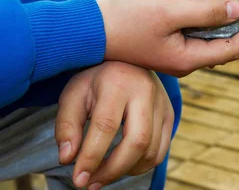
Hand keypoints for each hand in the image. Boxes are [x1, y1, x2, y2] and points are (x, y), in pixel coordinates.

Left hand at [55, 61, 174, 188]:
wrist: (126, 61)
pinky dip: (142, 165)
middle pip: (137, 141)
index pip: (106, 126)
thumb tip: (68, 159)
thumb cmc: (95, 80)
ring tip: (103, 174)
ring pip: (151, 150)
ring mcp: (163, 103)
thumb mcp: (73, 95)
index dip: (91, 156)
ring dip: (126, 170)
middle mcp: (146, 91)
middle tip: (91, 183)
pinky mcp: (171, 114)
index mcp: (118, 82)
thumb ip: (67, 126)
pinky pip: (161, 150)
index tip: (78, 179)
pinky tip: (123, 165)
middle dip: (113, 169)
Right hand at [97, 0, 238, 76]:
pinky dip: (216, 22)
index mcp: (189, 59)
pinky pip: (200, 36)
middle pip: (228, 47)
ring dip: (235, 23)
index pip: (234, 48)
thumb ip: (205, 13)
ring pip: (215, 42)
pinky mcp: (169, 44)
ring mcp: (177, 54)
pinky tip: (220, 7)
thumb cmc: (127, 20)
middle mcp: (186, 61)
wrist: (89, 29)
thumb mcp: (169, 11)